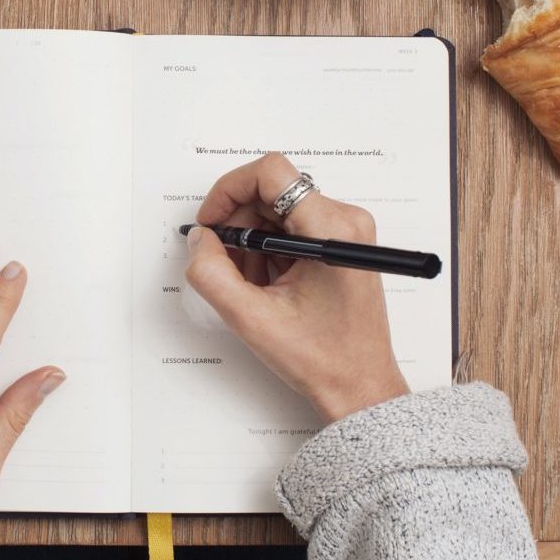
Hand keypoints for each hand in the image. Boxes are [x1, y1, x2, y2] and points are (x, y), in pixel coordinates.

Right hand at [186, 153, 408, 421]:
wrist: (359, 387)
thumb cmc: (322, 358)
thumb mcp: (251, 318)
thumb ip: (212, 273)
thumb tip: (200, 239)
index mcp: (331, 230)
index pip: (271, 173)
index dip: (229, 190)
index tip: (212, 222)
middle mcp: (345, 220)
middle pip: (272, 191)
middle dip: (239, 224)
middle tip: (224, 263)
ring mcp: (346, 231)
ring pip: (279, 210)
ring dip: (253, 241)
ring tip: (252, 284)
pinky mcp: (342, 243)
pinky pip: (293, 227)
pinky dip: (270, 250)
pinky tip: (268, 286)